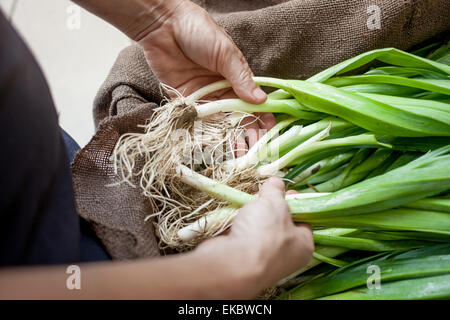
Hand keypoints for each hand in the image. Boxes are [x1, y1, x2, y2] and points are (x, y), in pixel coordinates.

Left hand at [137, 0, 275, 149]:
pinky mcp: (184, 99)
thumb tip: (261, 100)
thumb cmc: (198, 31)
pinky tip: (217, 138)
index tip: (270, 131)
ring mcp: (203, 94)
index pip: (252, 100)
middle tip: (256, 148)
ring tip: (239, 151)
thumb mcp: (225, 53)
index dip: (262, 115)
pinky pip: (197, 117)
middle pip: (237, 114)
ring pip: (219, 120)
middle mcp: (220, 87)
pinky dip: (206, 127)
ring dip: (229, 135)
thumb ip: (241, 78)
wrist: (163, 25)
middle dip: (248, 131)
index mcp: (235, 75)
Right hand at [197, 177, 313, 293]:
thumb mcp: (274, 203)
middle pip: (279, 223)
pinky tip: (234, 216)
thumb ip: (275, 191)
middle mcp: (286, 257)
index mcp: (303, 246)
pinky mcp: (242, 260)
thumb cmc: (264, 234)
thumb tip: (276, 182)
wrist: (231, 264)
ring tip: (246, 203)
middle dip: (269, 207)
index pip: (304, 220)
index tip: (285, 192)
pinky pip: (243, 237)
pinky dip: (238, 226)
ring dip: (252, 215)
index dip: (295, 203)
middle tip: (262, 194)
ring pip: (259, 229)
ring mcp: (262, 260)